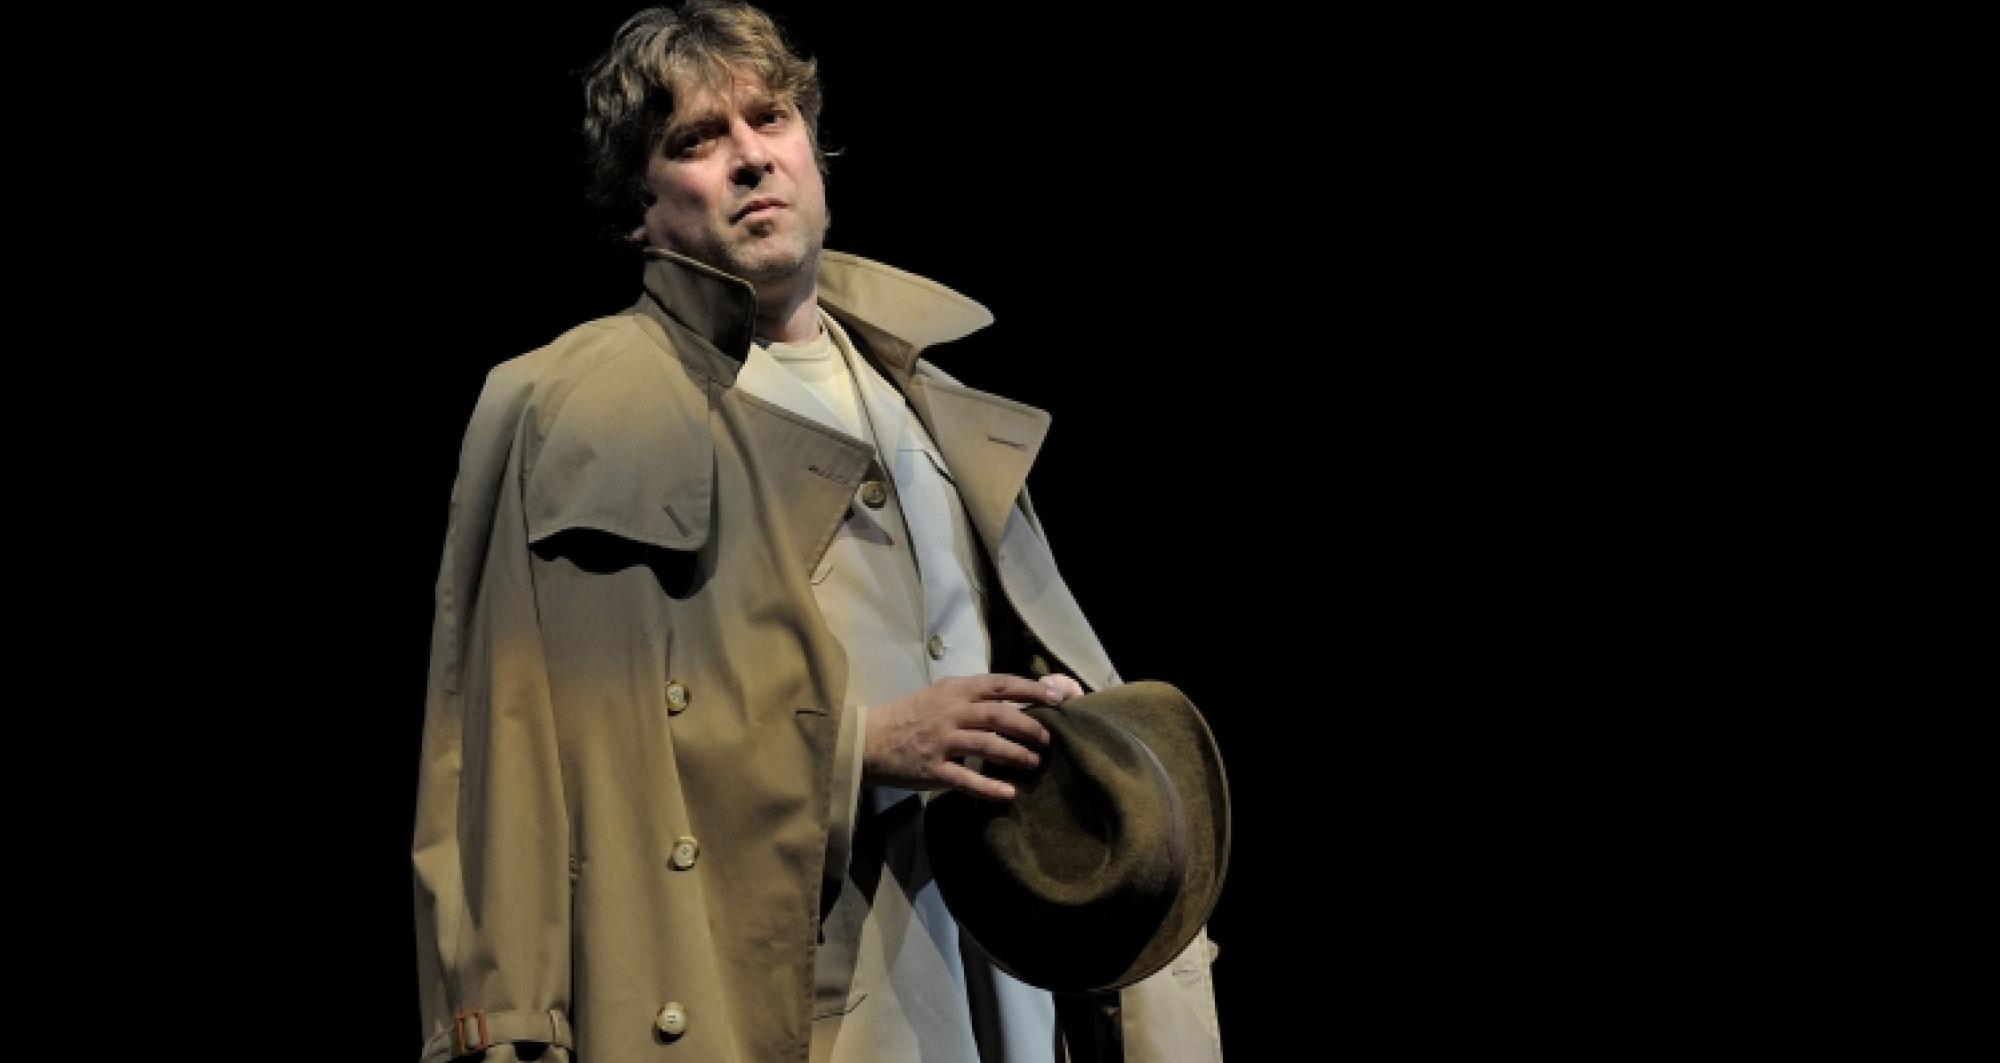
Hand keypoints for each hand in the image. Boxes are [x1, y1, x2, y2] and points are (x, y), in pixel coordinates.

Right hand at [863, 674, 1078, 799]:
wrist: (869, 740)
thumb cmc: (911, 716)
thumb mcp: (940, 695)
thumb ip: (973, 697)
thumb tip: (1015, 701)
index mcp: (955, 690)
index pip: (1000, 684)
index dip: (1032, 690)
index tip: (1057, 698)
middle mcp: (951, 712)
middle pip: (999, 715)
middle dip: (1030, 726)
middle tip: (1049, 738)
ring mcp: (942, 741)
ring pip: (988, 745)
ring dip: (1016, 754)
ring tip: (1034, 762)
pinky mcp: (933, 770)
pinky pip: (966, 780)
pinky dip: (989, 788)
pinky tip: (1008, 793)